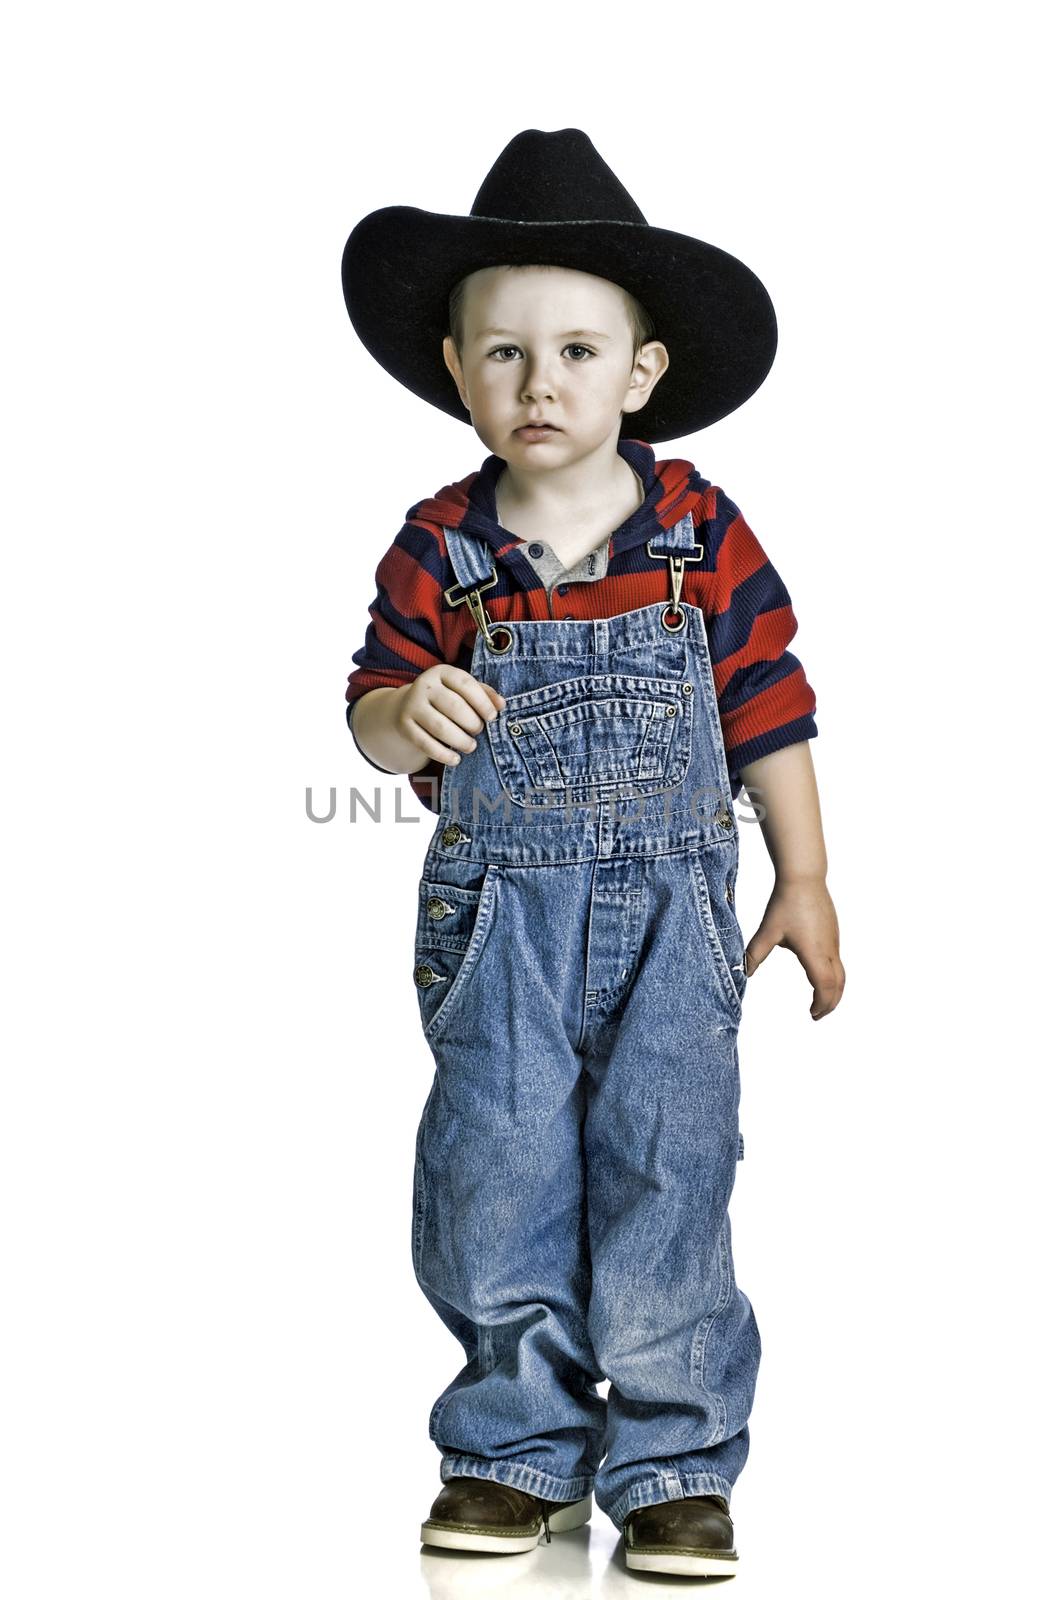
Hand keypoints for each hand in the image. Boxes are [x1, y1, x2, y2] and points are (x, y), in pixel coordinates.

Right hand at [396, 665, 506, 767]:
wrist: (407, 707)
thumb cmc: (445, 698)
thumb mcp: (462, 690)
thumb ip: (484, 694)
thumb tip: (502, 704)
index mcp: (441, 672)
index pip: (465, 684)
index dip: (482, 702)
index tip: (493, 717)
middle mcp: (424, 685)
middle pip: (454, 706)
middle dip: (472, 723)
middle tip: (479, 732)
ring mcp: (411, 705)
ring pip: (440, 727)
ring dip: (460, 740)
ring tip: (471, 746)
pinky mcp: (404, 725)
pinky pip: (425, 743)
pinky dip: (443, 754)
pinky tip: (455, 759)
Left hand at [744, 877, 844, 1019]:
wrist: (804, 877)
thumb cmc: (785, 903)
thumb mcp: (767, 931)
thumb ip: (754, 954)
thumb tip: (743, 973)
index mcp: (814, 953)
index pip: (824, 987)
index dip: (821, 1004)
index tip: (811, 1014)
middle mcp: (828, 949)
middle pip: (838, 985)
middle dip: (830, 1003)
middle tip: (817, 1014)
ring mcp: (833, 941)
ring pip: (841, 973)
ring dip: (833, 991)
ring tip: (821, 1001)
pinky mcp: (833, 933)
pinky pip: (838, 961)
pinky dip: (833, 977)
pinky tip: (820, 976)